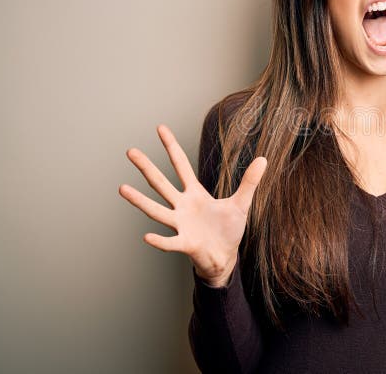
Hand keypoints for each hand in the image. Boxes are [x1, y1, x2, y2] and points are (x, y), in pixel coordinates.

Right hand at [119, 124, 266, 285]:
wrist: (225, 257)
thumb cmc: (228, 230)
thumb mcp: (242, 203)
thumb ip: (250, 181)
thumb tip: (264, 158)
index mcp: (195, 194)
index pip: (181, 166)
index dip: (171, 147)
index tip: (160, 128)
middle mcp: (183, 206)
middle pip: (161, 183)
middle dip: (147, 167)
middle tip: (130, 151)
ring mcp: (181, 225)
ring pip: (157, 210)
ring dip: (140, 200)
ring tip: (122, 188)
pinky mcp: (185, 244)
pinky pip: (169, 242)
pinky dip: (159, 240)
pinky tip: (147, 236)